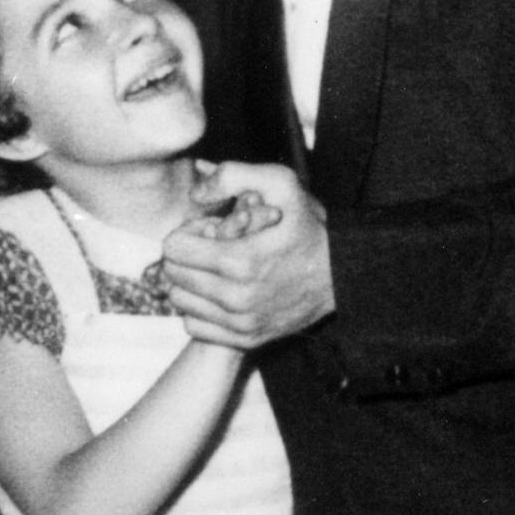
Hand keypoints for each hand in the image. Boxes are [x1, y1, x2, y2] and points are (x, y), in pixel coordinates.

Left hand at [163, 161, 334, 347]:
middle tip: (210, 246)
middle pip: (173, 275)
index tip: (208, 228)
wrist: (341, 276)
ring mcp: (240, 323)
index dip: (187, 231)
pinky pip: (194, 325)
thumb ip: (233, 176)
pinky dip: (199, 308)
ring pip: (180, 301)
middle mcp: (236, 298)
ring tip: (213, 268)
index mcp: (240, 260)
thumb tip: (196, 192)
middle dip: (185, 255)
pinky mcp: (245, 339)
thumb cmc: (309, 227)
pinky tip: (217, 291)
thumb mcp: (281, 184)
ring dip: (189, 281)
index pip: (173, 249)